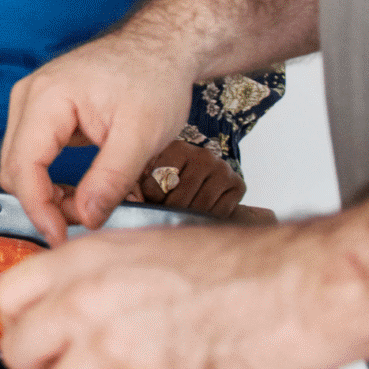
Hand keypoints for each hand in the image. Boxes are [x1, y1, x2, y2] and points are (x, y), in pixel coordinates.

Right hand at [0, 26, 197, 243]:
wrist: (160, 46)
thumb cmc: (154, 78)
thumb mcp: (142, 134)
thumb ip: (111, 178)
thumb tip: (86, 218)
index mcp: (47, 98)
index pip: (24, 167)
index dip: (39, 209)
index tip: (62, 239)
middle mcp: (28, 98)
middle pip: (14, 168)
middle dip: (43, 203)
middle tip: (85, 221)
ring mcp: (30, 103)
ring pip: (19, 165)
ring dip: (45, 194)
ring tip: (86, 205)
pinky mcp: (40, 112)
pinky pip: (31, 156)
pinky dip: (48, 179)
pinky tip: (77, 189)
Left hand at [0, 223, 347, 368]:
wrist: (304, 290)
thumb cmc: (248, 270)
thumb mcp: (154, 248)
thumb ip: (105, 277)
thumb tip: (76, 303)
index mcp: (87, 260)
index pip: (9, 297)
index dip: (26, 324)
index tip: (44, 339)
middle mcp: (89, 303)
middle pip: (22, 355)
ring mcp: (115, 351)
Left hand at [127, 140, 245, 217]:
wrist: (204, 176)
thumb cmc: (169, 177)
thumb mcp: (149, 173)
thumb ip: (136, 186)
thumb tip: (130, 203)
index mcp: (177, 148)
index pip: (157, 184)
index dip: (151, 199)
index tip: (150, 199)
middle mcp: (203, 156)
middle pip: (179, 200)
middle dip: (168, 212)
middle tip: (164, 212)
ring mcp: (223, 169)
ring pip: (200, 208)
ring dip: (187, 218)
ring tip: (180, 214)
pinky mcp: (239, 185)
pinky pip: (219, 213)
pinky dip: (207, 220)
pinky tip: (199, 213)